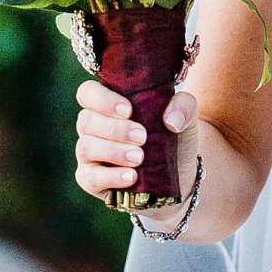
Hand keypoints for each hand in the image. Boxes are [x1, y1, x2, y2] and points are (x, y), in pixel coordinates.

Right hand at [73, 79, 195, 200]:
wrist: (180, 172)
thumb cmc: (173, 135)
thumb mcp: (185, 115)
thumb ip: (183, 106)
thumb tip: (171, 120)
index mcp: (108, 103)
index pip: (88, 92)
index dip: (102, 99)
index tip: (128, 110)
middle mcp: (93, 126)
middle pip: (86, 120)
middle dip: (115, 129)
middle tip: (142, 137)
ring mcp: (89, 153)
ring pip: (86, 147)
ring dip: (114, 152)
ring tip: (140, 158)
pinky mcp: (91, 180)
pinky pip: (90, 178)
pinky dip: (111, 176)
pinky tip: (131, 177)